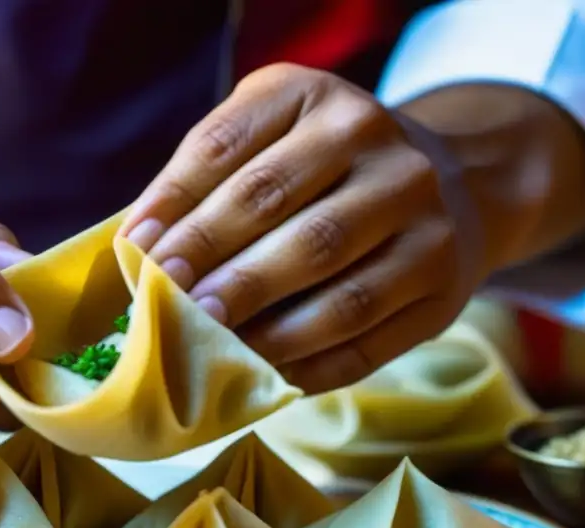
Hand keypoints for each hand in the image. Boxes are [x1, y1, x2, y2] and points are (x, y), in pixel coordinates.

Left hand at [121, 64, 485, 393]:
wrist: (448, 185)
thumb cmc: (319, 172)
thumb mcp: (263, 143)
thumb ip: (202, 185)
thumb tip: (137, 253)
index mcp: (312, 96)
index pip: (225, 147)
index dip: (174, 202)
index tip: (136, 250)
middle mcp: (378, 144)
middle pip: (278, 209)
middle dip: (212, 261)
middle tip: (165, 300)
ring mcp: (424, 217)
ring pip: (331, 287)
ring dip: (259, 326)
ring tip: (206, 343)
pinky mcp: (443, 290)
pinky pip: (364, 342)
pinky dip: (305, 366)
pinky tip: (259, 374)